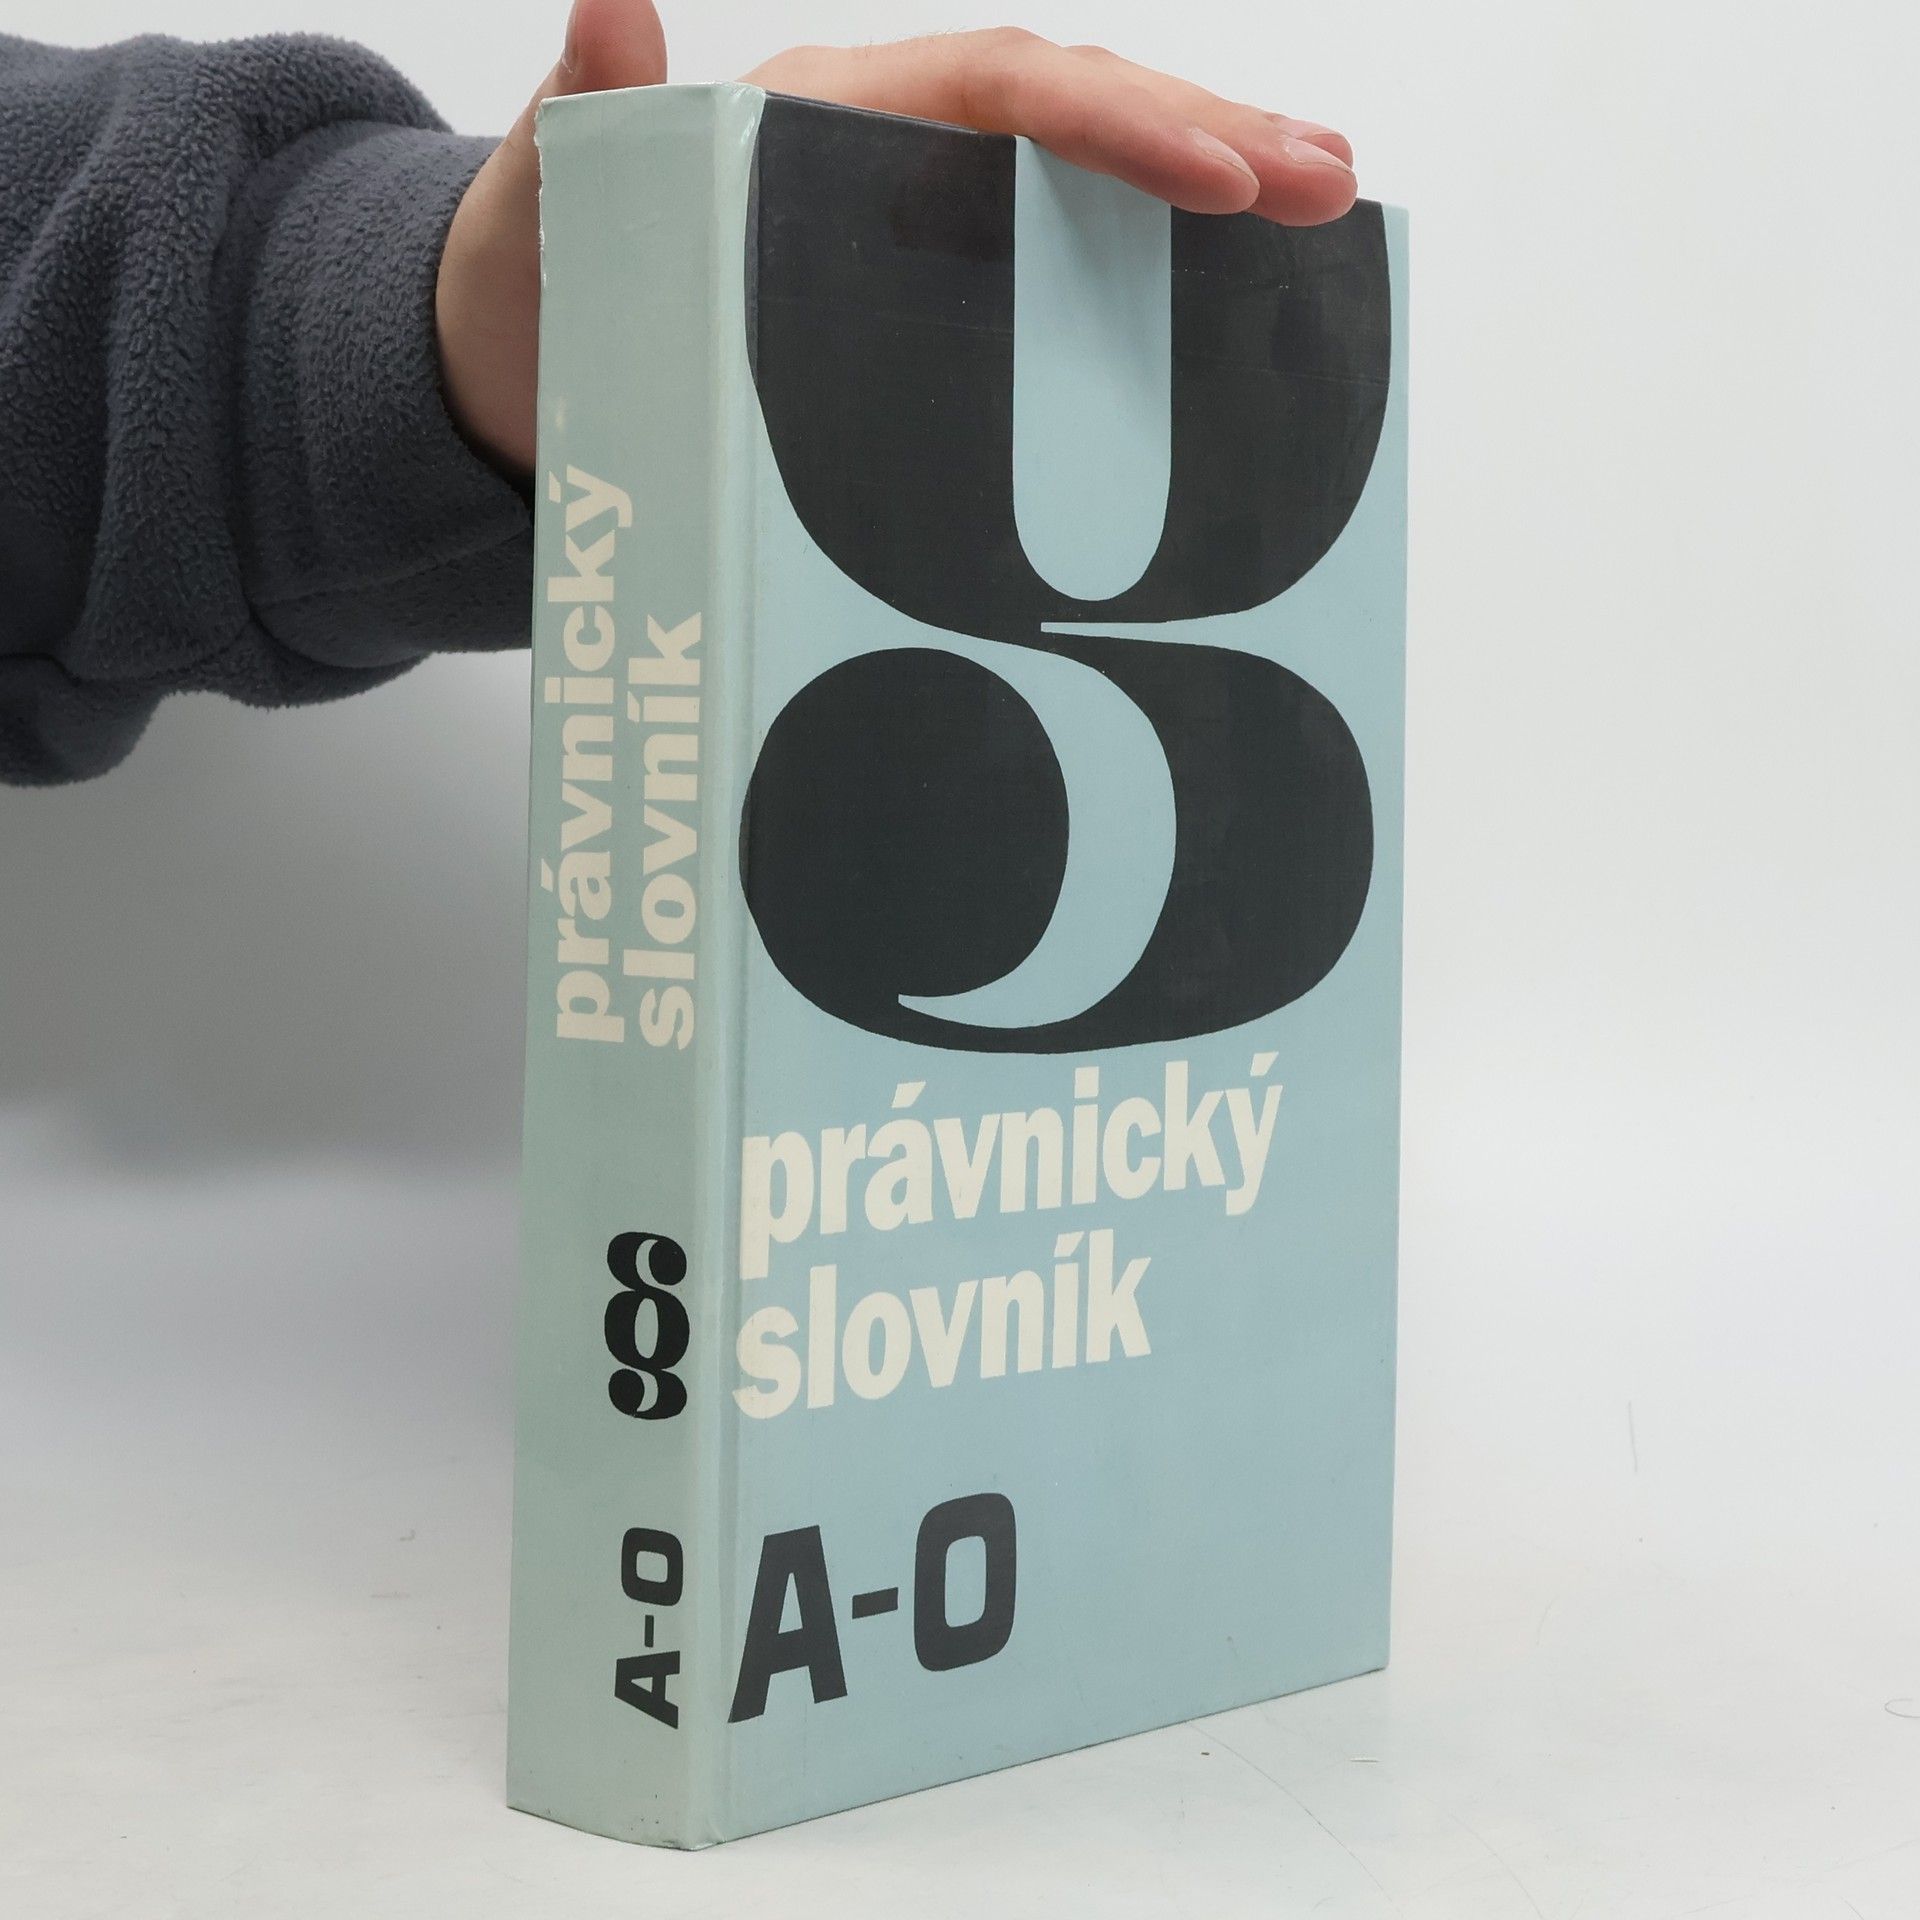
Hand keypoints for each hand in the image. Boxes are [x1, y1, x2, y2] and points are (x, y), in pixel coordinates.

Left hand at [436, 0, 1357, 476]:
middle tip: (1331, 180)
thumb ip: (593, 114)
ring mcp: (909, 215)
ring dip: (1203, 181)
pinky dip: (1140, 266)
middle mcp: (879, 145)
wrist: (519, 383)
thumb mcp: (546, 208)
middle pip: (1070, 113)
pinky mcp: (919, 289)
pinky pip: (1048, 261)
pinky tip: (1219, 296)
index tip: (1217, 170)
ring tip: (1321, 206)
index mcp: (817, 113)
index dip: (1112, 121)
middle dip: (1207, 134)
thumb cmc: (534, 295)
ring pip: (1078, 178)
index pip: (996, 88)